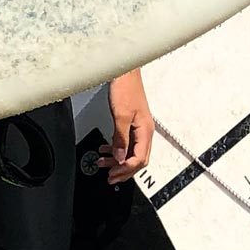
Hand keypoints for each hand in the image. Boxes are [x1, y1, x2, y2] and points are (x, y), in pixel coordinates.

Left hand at [101, 69, 153, 185]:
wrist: (125, 71)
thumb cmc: (126, 88)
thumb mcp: (121, 116)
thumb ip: (120, 138)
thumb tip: (120, 157)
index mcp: (145, 131)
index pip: (139, 159)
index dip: (126, 169)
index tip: (113, 174)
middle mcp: (144, 131)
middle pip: (137, 159)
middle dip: (123, 170)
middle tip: (110, 177)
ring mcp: (138, 127)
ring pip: (130, 152)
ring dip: (117, 161)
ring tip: (104, 165)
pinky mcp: (131, 123)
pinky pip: (126, 142)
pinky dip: (116, 149)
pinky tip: (105, 150)